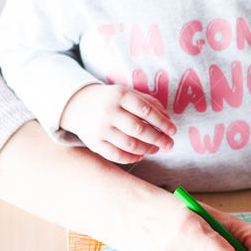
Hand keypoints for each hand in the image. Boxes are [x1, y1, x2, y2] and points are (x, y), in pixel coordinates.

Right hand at [61, 84, 176, 164]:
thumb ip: (148, 103)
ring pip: (130, 145)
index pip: (146, 111)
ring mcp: (101, 129)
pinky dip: (132, 158)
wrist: (77, 104)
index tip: (173, 131)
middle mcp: (109, 112)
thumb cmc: (110, 99)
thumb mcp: (127, 93)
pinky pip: (117, 155)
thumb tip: (168, 119)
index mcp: (120, 95)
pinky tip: (141, 155)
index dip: (163, 123)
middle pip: (139, 129)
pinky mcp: (94, 143)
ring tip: (156, 148)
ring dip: (148, 149)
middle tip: (170, 144)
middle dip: (158, 139)